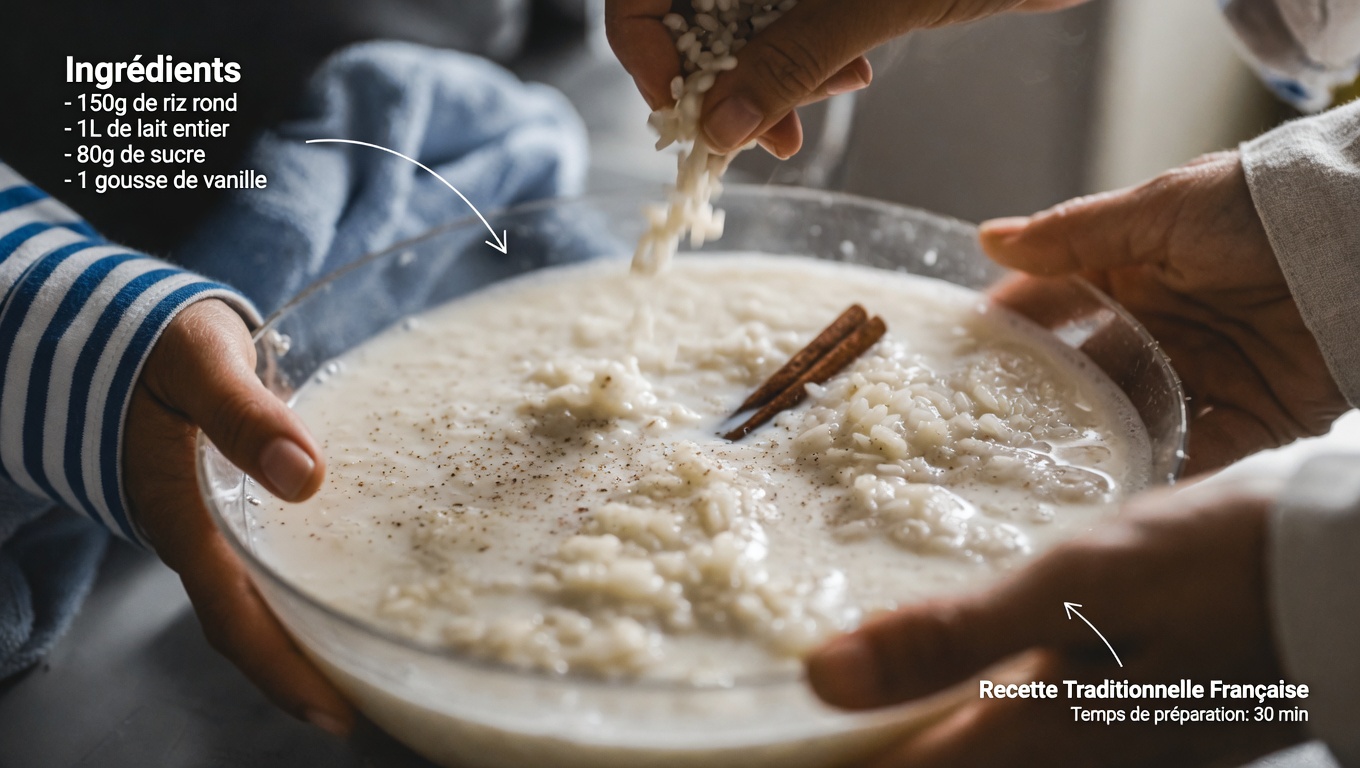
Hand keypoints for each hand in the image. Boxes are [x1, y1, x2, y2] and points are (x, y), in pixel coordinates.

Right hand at [123, 299, 353, 735]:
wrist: (113, 328)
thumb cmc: (157, 345)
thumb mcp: (200, 363)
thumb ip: (244, 416)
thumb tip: (307, 477)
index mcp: (185, 515)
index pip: (234, 614)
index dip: (282, 667)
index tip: (337, 712)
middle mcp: (195, 535)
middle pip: (248, 626)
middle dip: (302, 673)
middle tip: (370, 707)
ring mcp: (206, 525)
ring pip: (255, 601)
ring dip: (300, 638)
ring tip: (364, 665)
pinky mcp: (221, 506)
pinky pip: (260, 567)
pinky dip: (296, 592)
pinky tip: (337, 592)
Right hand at [605, 0, 1085, 156]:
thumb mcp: (869, 2)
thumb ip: (790, 59)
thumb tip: (719, 127)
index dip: (646, 51)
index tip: (685, 113)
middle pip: (684, 16)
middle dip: (722, 80)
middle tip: (765, 131)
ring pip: (734, 31)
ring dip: (770, 79)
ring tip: (834, 90)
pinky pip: (779, 31)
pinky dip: (803, 65)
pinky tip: (848, 75)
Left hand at [805, 482, 1305, 765]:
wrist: (1339, 573)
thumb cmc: (1210, 569)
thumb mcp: (1071, 590)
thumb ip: (948, 640)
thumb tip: (822, 678)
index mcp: (1031, 748)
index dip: (809, 766)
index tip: (743, 748)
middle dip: (846, 749)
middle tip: (772, 717)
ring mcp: (1095, 757)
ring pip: (966, 758)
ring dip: (900, 732)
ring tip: (832, 693)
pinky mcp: (1119, 730)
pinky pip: (1008, 741)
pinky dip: (951, 716)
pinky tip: (932, 678)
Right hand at [980, 151, 1348, 473]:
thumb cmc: (1259, 209)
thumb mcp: (1159, 210)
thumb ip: (1073, 234)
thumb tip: (987, 239)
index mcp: (1136, 271)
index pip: (1055, 301)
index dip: (1010, 325)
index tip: (959, 355)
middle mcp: (1163, 325)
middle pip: (1087, 371)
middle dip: (1042, 398)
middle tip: (984, 432)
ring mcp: (1206, 374)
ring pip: (1133, 418)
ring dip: (1094, 442)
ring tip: (1037, 474)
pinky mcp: (1253, 418)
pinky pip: (1198, 454)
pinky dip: (1162, 473)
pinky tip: (1113, 493)